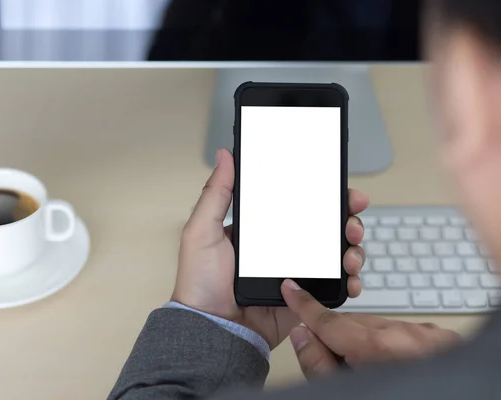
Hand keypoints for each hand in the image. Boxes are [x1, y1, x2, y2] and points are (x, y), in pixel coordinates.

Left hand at [171, 148, 369, 348]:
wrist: (211, 328)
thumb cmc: (200, 281)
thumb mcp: (202, 230)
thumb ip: (216, 193)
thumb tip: (225, 155)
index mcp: (262, 228)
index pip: (299, 204)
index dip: (323, 194)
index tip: (341, 188)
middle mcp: (282, 247)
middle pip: (325, 226)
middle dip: (347, 220)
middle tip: (352, 222)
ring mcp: (295, 271)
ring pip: (335, 252)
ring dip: (352, 248)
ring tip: (351, 253)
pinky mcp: (303, 295)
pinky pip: (334, 285)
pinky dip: (349, 280)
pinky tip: (351, 278)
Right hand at [281, 280, 461, 378]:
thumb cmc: (399, 399)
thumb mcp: (344, 390)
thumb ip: (318, 363)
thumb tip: (303, 336)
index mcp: (379, 348)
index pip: (329, 321)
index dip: (304, 306)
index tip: (291, 290)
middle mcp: (406, 335)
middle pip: (352, 323)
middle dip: (336, 336)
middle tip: (332, 361)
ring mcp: (427, 335)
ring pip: (377, 326)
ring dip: (364, 341)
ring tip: (366, 370)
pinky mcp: (440, 338)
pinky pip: (402, 330)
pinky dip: (389, 342)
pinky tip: (387, 363)